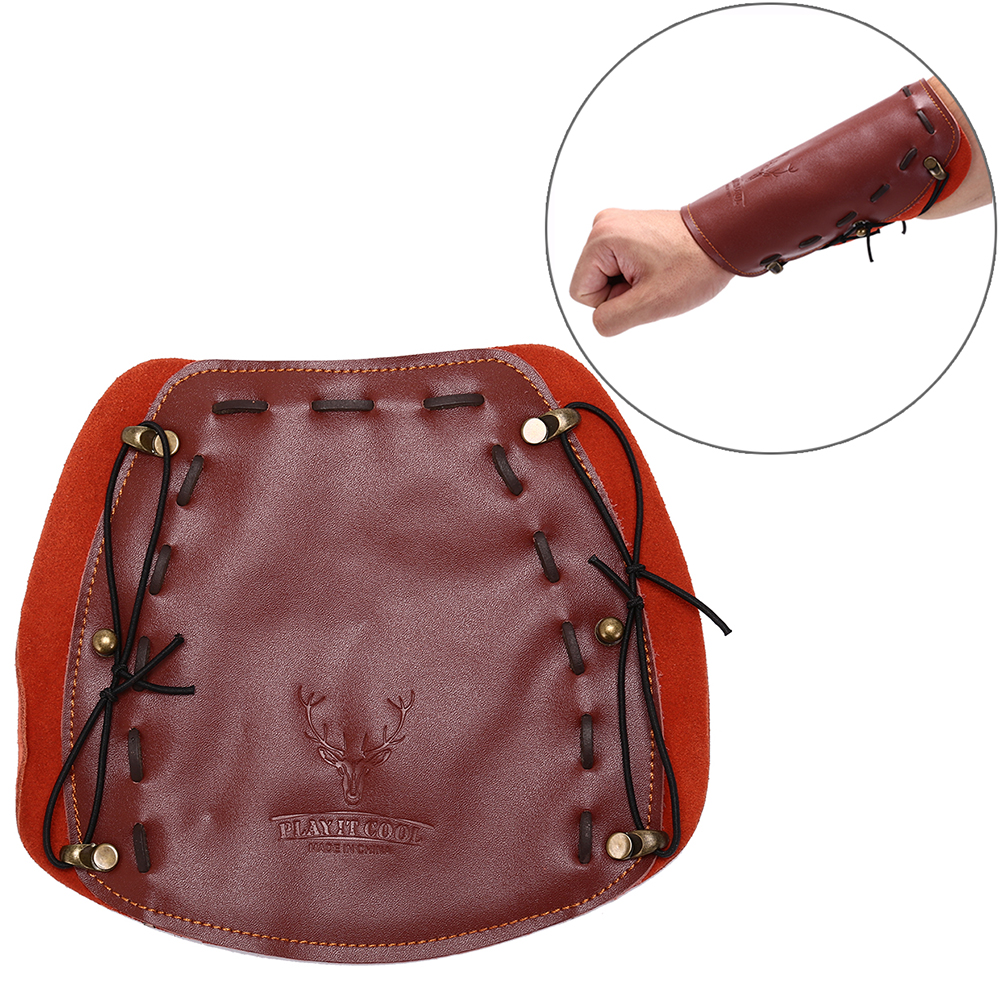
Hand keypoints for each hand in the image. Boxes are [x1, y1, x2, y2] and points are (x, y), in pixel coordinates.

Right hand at [569, 208, 733, 335]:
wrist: (724, 239)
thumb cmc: (694, 266)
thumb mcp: (649, 305)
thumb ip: (610, 320)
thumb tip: (599, 321)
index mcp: (601, 237)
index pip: (581, 294)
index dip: (612, 302)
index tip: (643, 287)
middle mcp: (603, 223)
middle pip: (592, 282)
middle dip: (621, 292)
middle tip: (654, 280)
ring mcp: (616, 223)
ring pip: (605, 276)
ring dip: (631, 283)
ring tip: (659, 272)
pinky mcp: (628, 228)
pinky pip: (618, 266)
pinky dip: (637, 273)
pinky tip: (659, 266)